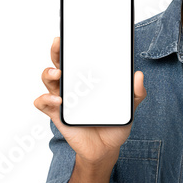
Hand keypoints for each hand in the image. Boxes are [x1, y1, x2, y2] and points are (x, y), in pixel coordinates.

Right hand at [33, 37, 146, 165]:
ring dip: (49, 73)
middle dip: (57, 50)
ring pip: (48, 79)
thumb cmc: (115, 123)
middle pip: (60, 62)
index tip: (76, 32)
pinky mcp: (57, 115)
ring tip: (58, 73)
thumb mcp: (130, 106)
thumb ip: (136, 92)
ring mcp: (64, 99)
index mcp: (89, 79)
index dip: (76, 44)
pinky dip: (46, 98)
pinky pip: (44, 103)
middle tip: (59, 43)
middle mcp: (74, 85)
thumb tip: (139, 75)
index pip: (80, 57)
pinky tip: (58, 99)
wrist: (106, 149)